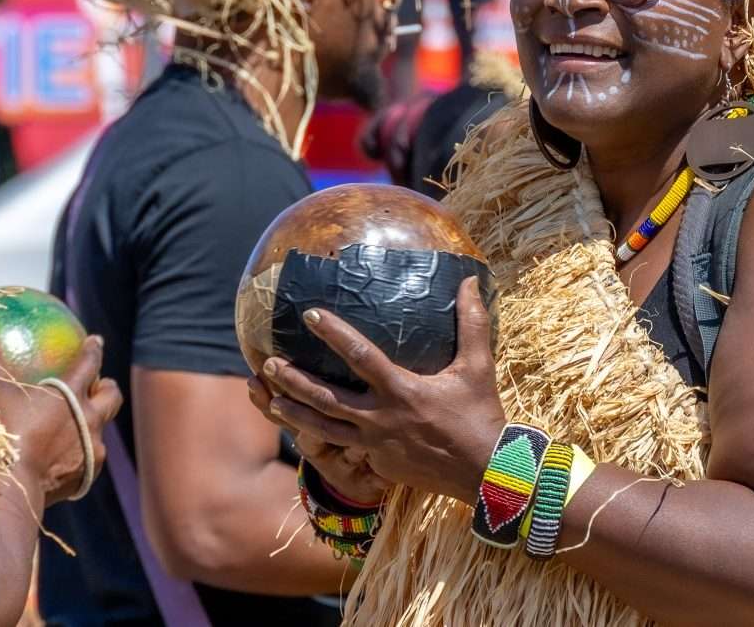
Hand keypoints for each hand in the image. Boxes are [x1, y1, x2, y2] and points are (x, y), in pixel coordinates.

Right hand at [0, 331, 123, 505]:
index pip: (90, 364)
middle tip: (101, 385)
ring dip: (94, 425)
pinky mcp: (87, 474)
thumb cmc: (3, 433)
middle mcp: (90, 419)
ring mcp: (92, 448)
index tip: (96, 342)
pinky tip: (70, 459)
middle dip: (108, 388)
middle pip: (111, 396)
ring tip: (84, 425)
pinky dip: (82, 455)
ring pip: (102, 430)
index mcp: (72, 395)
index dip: (94, 350)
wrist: (13, 486)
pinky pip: (91, 460)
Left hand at [256, 277, 506, 504]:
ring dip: (294, 413)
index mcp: (402, 390)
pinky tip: (305, 429)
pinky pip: (343, 448)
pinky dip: (321, 438)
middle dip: (294, 380)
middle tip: (268, 364)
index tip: (309, 315)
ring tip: (270, 400)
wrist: (485, 473)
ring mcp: (376, 445)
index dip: (333, 333)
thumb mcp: (478, 366)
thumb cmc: (481, 415)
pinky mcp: (378, 464)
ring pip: (324, 429)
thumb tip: (470, 281)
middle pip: (326, 399)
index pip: (359, 356)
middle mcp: (381, 418)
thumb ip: (472, 323)